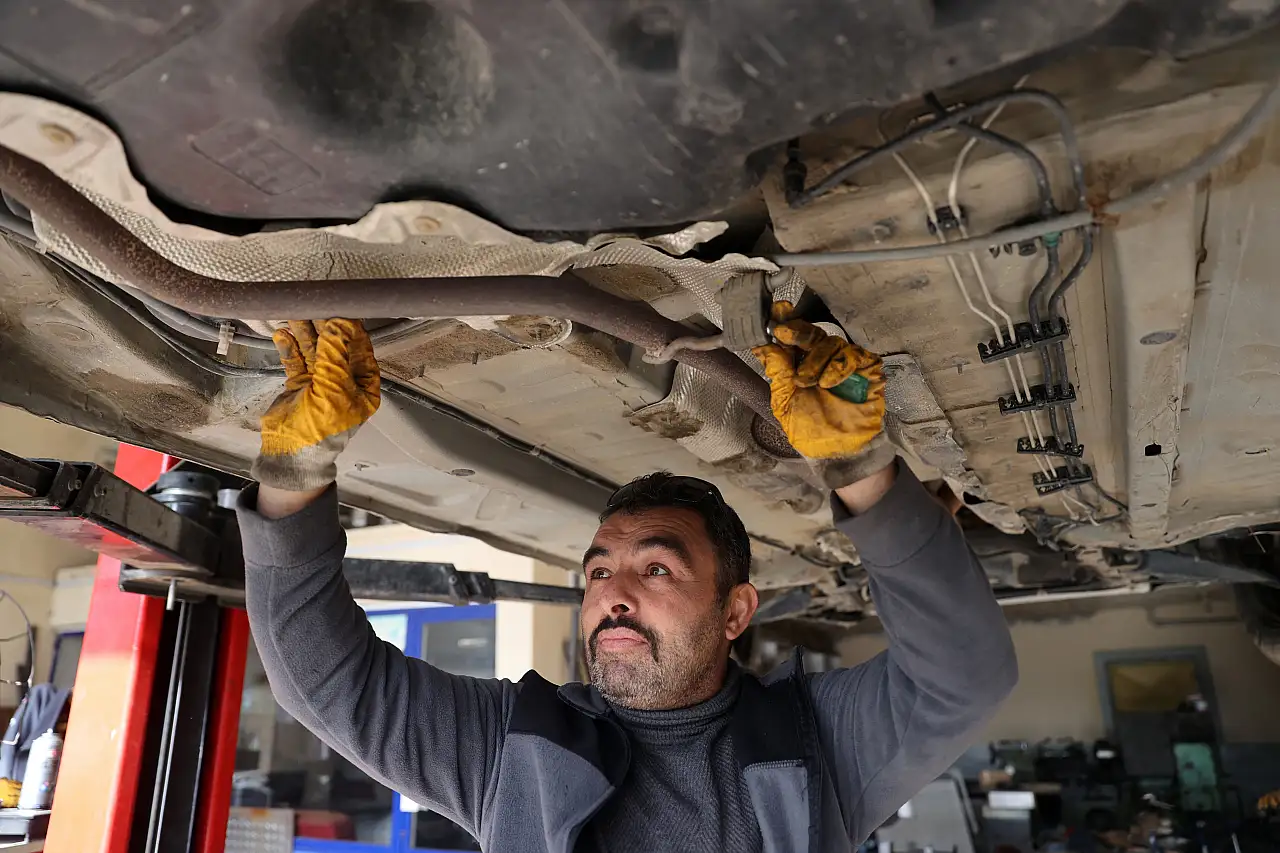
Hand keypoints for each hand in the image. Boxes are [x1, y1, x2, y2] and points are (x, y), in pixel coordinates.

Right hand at [251, 319, 380, 492]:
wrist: (290, 455)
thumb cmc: (319, 429)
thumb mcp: (332, 389)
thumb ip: (334, 355)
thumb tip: (340, 323)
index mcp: (364, 387)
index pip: (360, 350)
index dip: (350, 328)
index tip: (339, 306)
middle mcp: (344, 382)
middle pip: (335, 347)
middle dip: (324, 326)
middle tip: (312, 304)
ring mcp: (320, 383)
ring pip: (314, 351)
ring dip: (304, 333)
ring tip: (293, 312)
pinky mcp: (299, 385)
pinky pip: (296, 360)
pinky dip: (290, 346)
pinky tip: (283, 332)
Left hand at [752, 306, 893, 488]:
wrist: (840, 451)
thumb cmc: (811, 430)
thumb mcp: (785, 403)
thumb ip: (777, 373)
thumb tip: (762, 346)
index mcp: (800, 366)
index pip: (792, 340)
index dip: (785, 323)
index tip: (776, 312)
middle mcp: (822, 361)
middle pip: (812, 333)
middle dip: (796, 331)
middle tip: (784, 333)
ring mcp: (846, 364)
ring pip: (831, 342)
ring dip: (815, 360)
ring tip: (808, 382)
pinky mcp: (867, 369)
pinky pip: (853, 355)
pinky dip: (839, 366)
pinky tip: (829, 382)